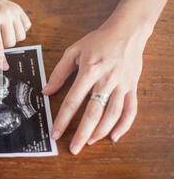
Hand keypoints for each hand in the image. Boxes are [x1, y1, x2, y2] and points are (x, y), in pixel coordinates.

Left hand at [0, 0, 30, 69]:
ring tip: (3, 31)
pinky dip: (20, 30)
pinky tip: (11, 26)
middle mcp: (5, 15)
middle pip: (11, 42)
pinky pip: (27, 26)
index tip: (4, 67)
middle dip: (4, 44)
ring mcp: (14, 12)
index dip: (1, 57)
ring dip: (13, 38)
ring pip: (21, 36)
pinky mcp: (19, 9)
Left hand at [42, 21, 150, 154]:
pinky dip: (124, 125)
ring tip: (89, 142)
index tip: (55, 133)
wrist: (127, 31)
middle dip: (82, 133)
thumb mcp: (74, 51)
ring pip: (112, 114)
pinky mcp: (132, 87)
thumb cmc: (98, 41)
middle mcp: (107, 80)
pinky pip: (131, 110)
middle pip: (94, 112)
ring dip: (101, 131)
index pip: (73, 101)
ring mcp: (122, 85)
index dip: (63, 119)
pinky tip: (115, 136)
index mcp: (90, 71)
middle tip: (73, 148)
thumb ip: (58, 72)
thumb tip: (46, 91)